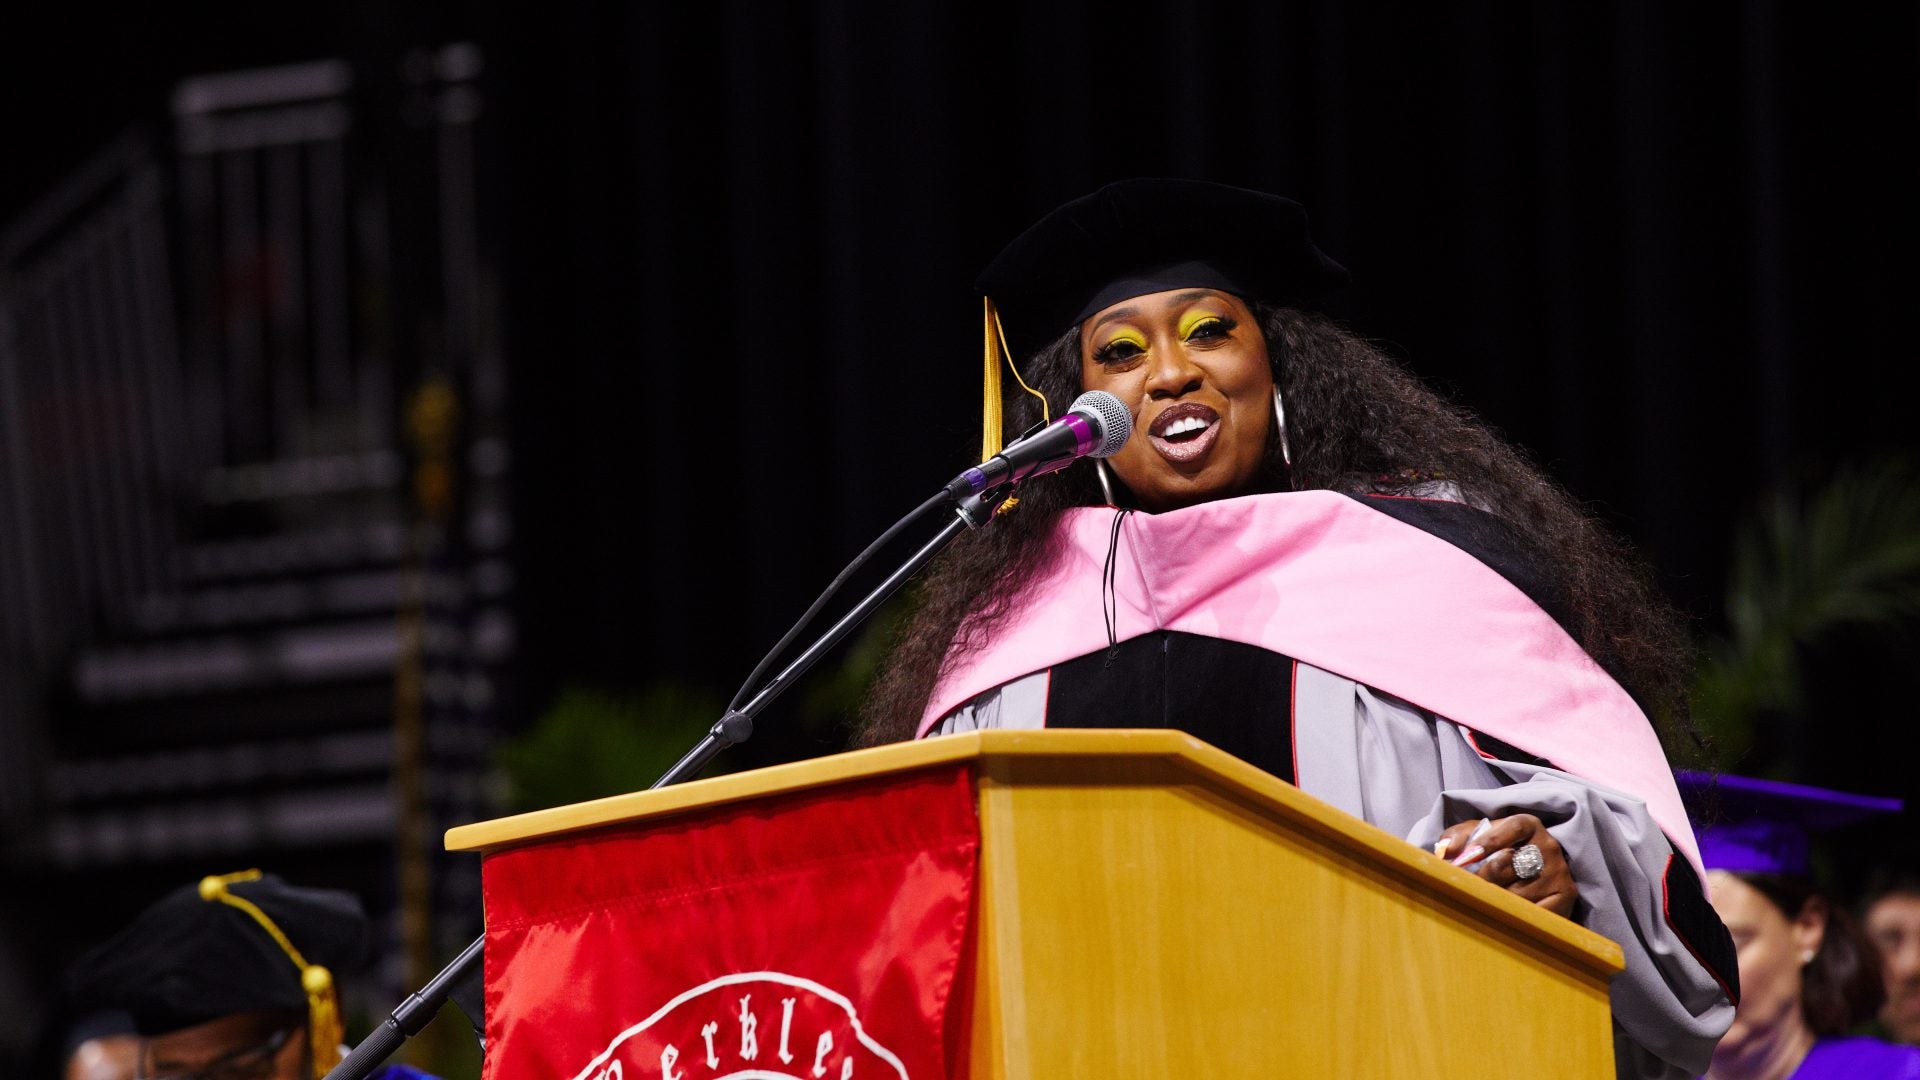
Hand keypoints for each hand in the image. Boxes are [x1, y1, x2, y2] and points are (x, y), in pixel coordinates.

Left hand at [1434, 813, 1578, 918]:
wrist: (1536, 874)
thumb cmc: (1498, 853)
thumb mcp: (1478, 837)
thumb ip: (1458, 837)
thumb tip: (1446, 852)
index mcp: (1527, 824)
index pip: (1511, 828)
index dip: (1490, 841)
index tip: (1468, 857)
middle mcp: (1547, 845)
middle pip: (1508, 863)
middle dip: (1482, 878)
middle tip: (1465, 889)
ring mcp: (1559, 871)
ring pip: (1518, 891)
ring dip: (1496, 900)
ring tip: (1482, 904)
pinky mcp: (1566, 895)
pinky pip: (1535, 911)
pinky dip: (1516, 916)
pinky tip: (1504, 917)